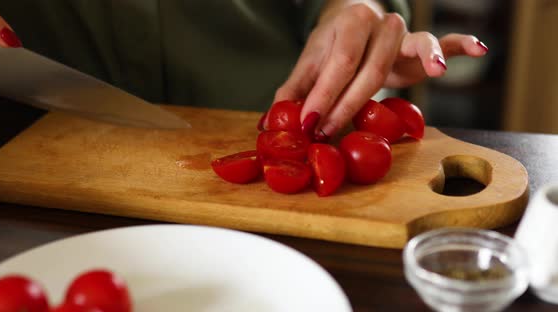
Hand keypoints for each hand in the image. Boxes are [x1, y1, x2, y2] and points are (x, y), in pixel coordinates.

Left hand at [272, 1, 487, 140]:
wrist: (354, 17)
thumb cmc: (331, 45)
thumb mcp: (309, 64)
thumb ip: (293, 91)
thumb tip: (270, 125)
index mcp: (347, 25)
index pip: (336, 63)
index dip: (323, 95)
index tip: (308, 123)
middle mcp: (376, 23)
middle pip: (369, 66)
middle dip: (350, 101)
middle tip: (330, 130)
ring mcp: (400, 32)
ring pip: (407, 52)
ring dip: (417, 66)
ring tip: (434, 72)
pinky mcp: (417, 44)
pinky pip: (442, 40)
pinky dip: (458, 46)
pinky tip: (478, 50)